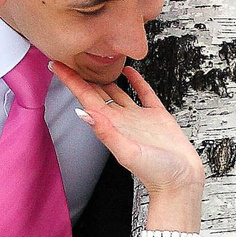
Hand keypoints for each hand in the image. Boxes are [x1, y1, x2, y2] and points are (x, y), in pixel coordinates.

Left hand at [53, 63, 204, 202]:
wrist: (181, 181)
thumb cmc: (155, 173)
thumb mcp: (127, 152)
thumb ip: (105, 132)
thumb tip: (82, 113)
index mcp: (111, 126)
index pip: (85, 98)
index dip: (70, 81)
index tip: (54, 65)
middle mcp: (121, 120)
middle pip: (96, 92)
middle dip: (81, 75)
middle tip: (68, 55)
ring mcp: (138, 117)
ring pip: (117, 90)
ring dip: (106, 76)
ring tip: (95, 60)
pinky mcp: (157, 116)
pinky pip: (144, 93)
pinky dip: (136, 80)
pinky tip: (129, 69)